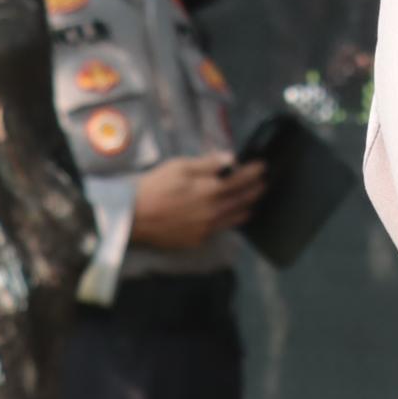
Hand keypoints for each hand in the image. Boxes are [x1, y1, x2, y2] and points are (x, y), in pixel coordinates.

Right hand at [130, 152, 265, 250]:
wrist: (133, 217)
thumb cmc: (154, 186)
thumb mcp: (179, 166)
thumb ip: (207, 164)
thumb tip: (231, 159)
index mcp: (211, 190)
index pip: (241, 180)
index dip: (254, 172)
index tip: (263, 166)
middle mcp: (214, 211)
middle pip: (242, 200)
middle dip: (256, 190)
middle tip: (264, 184)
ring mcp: (207, 228)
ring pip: (235, 218)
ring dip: (247, 208)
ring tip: (254, 202)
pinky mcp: (197, 240)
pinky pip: (220, 230)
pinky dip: (229, 221)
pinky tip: (231, 217)